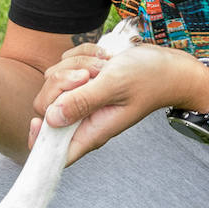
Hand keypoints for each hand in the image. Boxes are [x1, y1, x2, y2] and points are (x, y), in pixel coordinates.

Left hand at [27, 42, 208, 162]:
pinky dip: (81, 55)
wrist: (169, 65)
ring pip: (54, 80)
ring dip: (76, 64)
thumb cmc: (149, 78)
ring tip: (103, 66)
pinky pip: (66, 64)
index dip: (39, 141)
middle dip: (62, 83)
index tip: (39, 119)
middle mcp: (84, 118)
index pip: (55, 152)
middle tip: (88, 75)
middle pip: (46, 106)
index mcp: (92, 130)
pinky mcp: (83, 80)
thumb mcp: (115, 85)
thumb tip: (51, 119)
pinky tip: (102, 58)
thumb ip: (82, 101)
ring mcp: (83, 97)